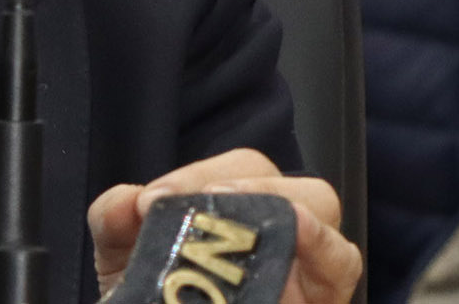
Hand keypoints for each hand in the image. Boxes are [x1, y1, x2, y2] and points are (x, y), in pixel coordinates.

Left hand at [87, 148, 361, 303]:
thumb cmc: (157, 294)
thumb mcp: (124, 255)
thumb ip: (116, 219)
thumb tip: (126, 202)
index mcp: (239, 212)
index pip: (240, 168)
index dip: (197, 174)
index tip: (152, 201)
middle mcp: (281, 234)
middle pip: (292, 181)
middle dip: (249, 185)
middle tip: (205, 203)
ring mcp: (308, 269)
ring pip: (324, 210)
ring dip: (284, 207)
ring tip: (238, 224)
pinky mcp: (321, 297)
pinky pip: (342, 264)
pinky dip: (322, 245)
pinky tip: (293, 234)